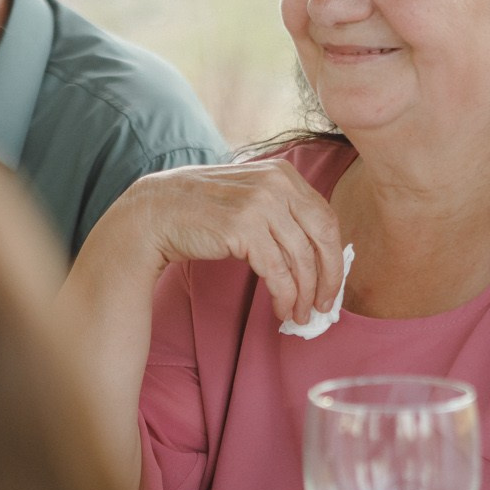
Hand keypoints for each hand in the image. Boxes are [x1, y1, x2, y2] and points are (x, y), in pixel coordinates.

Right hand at [122, 161, 344, 327]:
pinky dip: (285, 297)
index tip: (332, 282)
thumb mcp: (249, 196)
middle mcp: (276, 184)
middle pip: (323, 237)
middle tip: (326, 305)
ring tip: (301, 316)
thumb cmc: (200, 210)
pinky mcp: (244, 229)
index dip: (334, 256)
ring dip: (305, 294)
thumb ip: (281, 211)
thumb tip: (316, 252)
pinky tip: (282, 310)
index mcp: (283, 173)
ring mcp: (261, 204)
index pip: (325, 218)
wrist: (155, 213)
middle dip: (330, 277)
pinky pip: (278, 272)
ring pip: (301, 259)